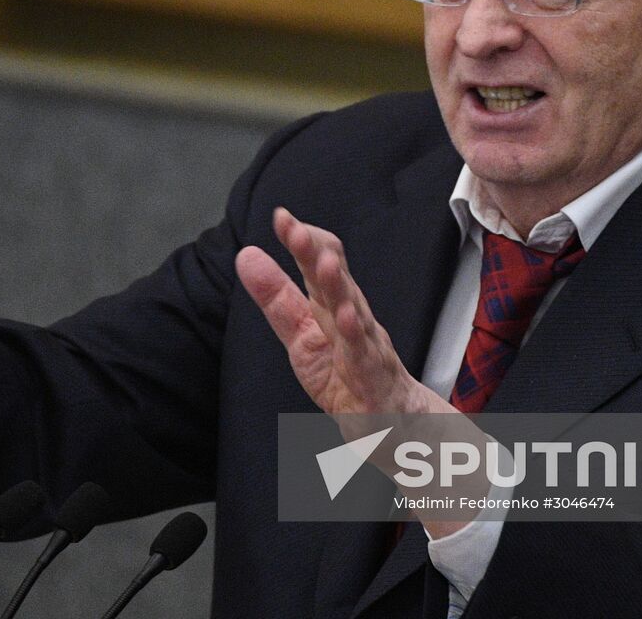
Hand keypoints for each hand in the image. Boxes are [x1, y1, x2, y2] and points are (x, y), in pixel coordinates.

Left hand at [235, 207, 454, 418]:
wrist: (395, 424)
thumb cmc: (347, 375)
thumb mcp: (301, 334)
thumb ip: (276, 297)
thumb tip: (246, 255)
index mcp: (333, 305)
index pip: (322, 263)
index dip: (302, 240)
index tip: (281, 217)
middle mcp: (353, 318)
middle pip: (336, 280)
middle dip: (316, 253)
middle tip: (295, 229)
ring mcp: (367, 347)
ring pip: (354, 312)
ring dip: (340, 287)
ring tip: (324, 263)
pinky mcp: (373, 380)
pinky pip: (365, 357)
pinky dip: (357, 339)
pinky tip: (346, 319)